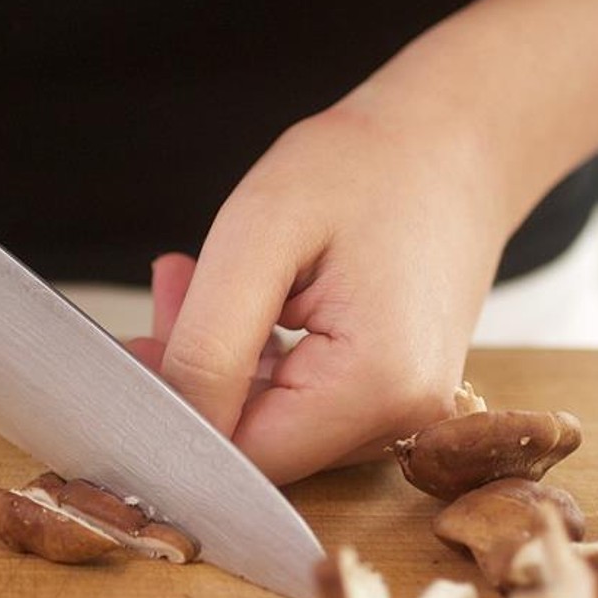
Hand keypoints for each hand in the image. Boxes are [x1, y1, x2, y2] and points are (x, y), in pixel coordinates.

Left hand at [128, 94, 511, 485]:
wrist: (457, 142)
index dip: (177, 410)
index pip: (243, 454)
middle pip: (259, 442)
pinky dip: (260, 357)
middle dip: (197, 376)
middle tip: (170, 288)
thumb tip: (170, 425)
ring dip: (224, 360)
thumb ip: (208, 343)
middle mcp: (404, 420)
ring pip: (275, 422)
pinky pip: (304, 402)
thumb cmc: (368, 167)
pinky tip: (248, 296)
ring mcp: (406, 413)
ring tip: (200, 276)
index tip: (140, 343)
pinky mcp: (394, 396)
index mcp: (378, 388)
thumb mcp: (260, 234)